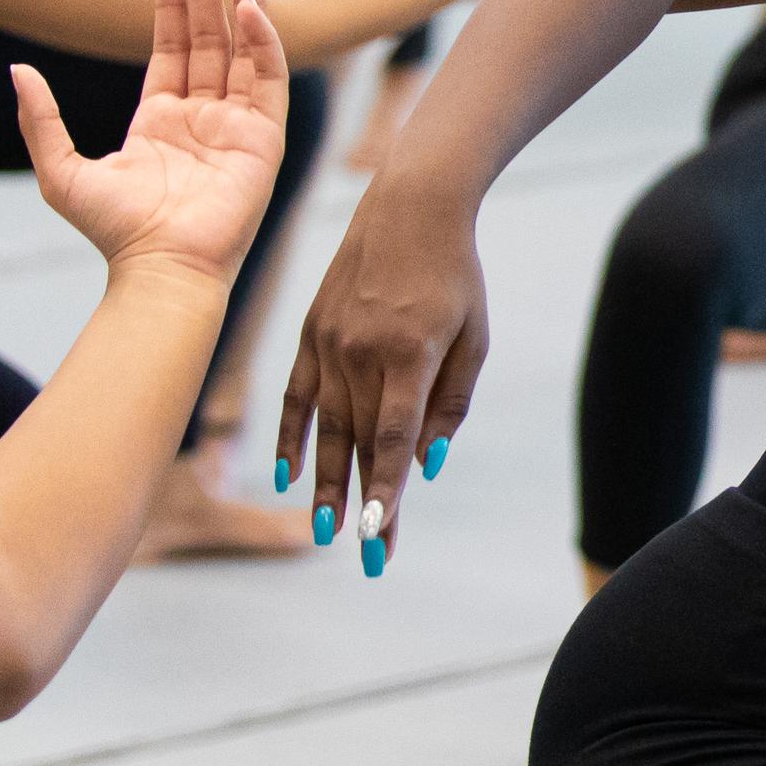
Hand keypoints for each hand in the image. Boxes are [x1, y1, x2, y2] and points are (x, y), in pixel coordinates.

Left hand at [15, 0, 288, 283]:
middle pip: (207, 40)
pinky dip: (263, 41)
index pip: (171, 48)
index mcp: (160, 119)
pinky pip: (268, 78)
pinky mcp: (265, 137)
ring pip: (242, 50)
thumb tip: (17, 69)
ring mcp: (236, 125)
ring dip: (241, 4)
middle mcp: (202, 117)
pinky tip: (251, 8)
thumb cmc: (114, 230)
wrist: (161, 265)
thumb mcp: (61, 170)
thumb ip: (41, 118)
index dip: (170, 7)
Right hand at [273, 172, 490, 566]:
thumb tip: (428, 465)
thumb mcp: (474, 338)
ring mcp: (329, 342)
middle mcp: (361, 352)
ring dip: (326, 484)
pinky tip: (291, 476)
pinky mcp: (311, 333)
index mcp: (408, 353)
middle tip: (369, 559)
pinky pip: (297, 396)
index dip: (385, 489)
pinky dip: (293, 437)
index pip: (393, 437)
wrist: (410, 205)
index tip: (377, 533)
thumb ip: (450, 403)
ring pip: (325, 428)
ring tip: (326, 532)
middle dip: (363, 503)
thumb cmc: (455, 275)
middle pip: (360, 443)